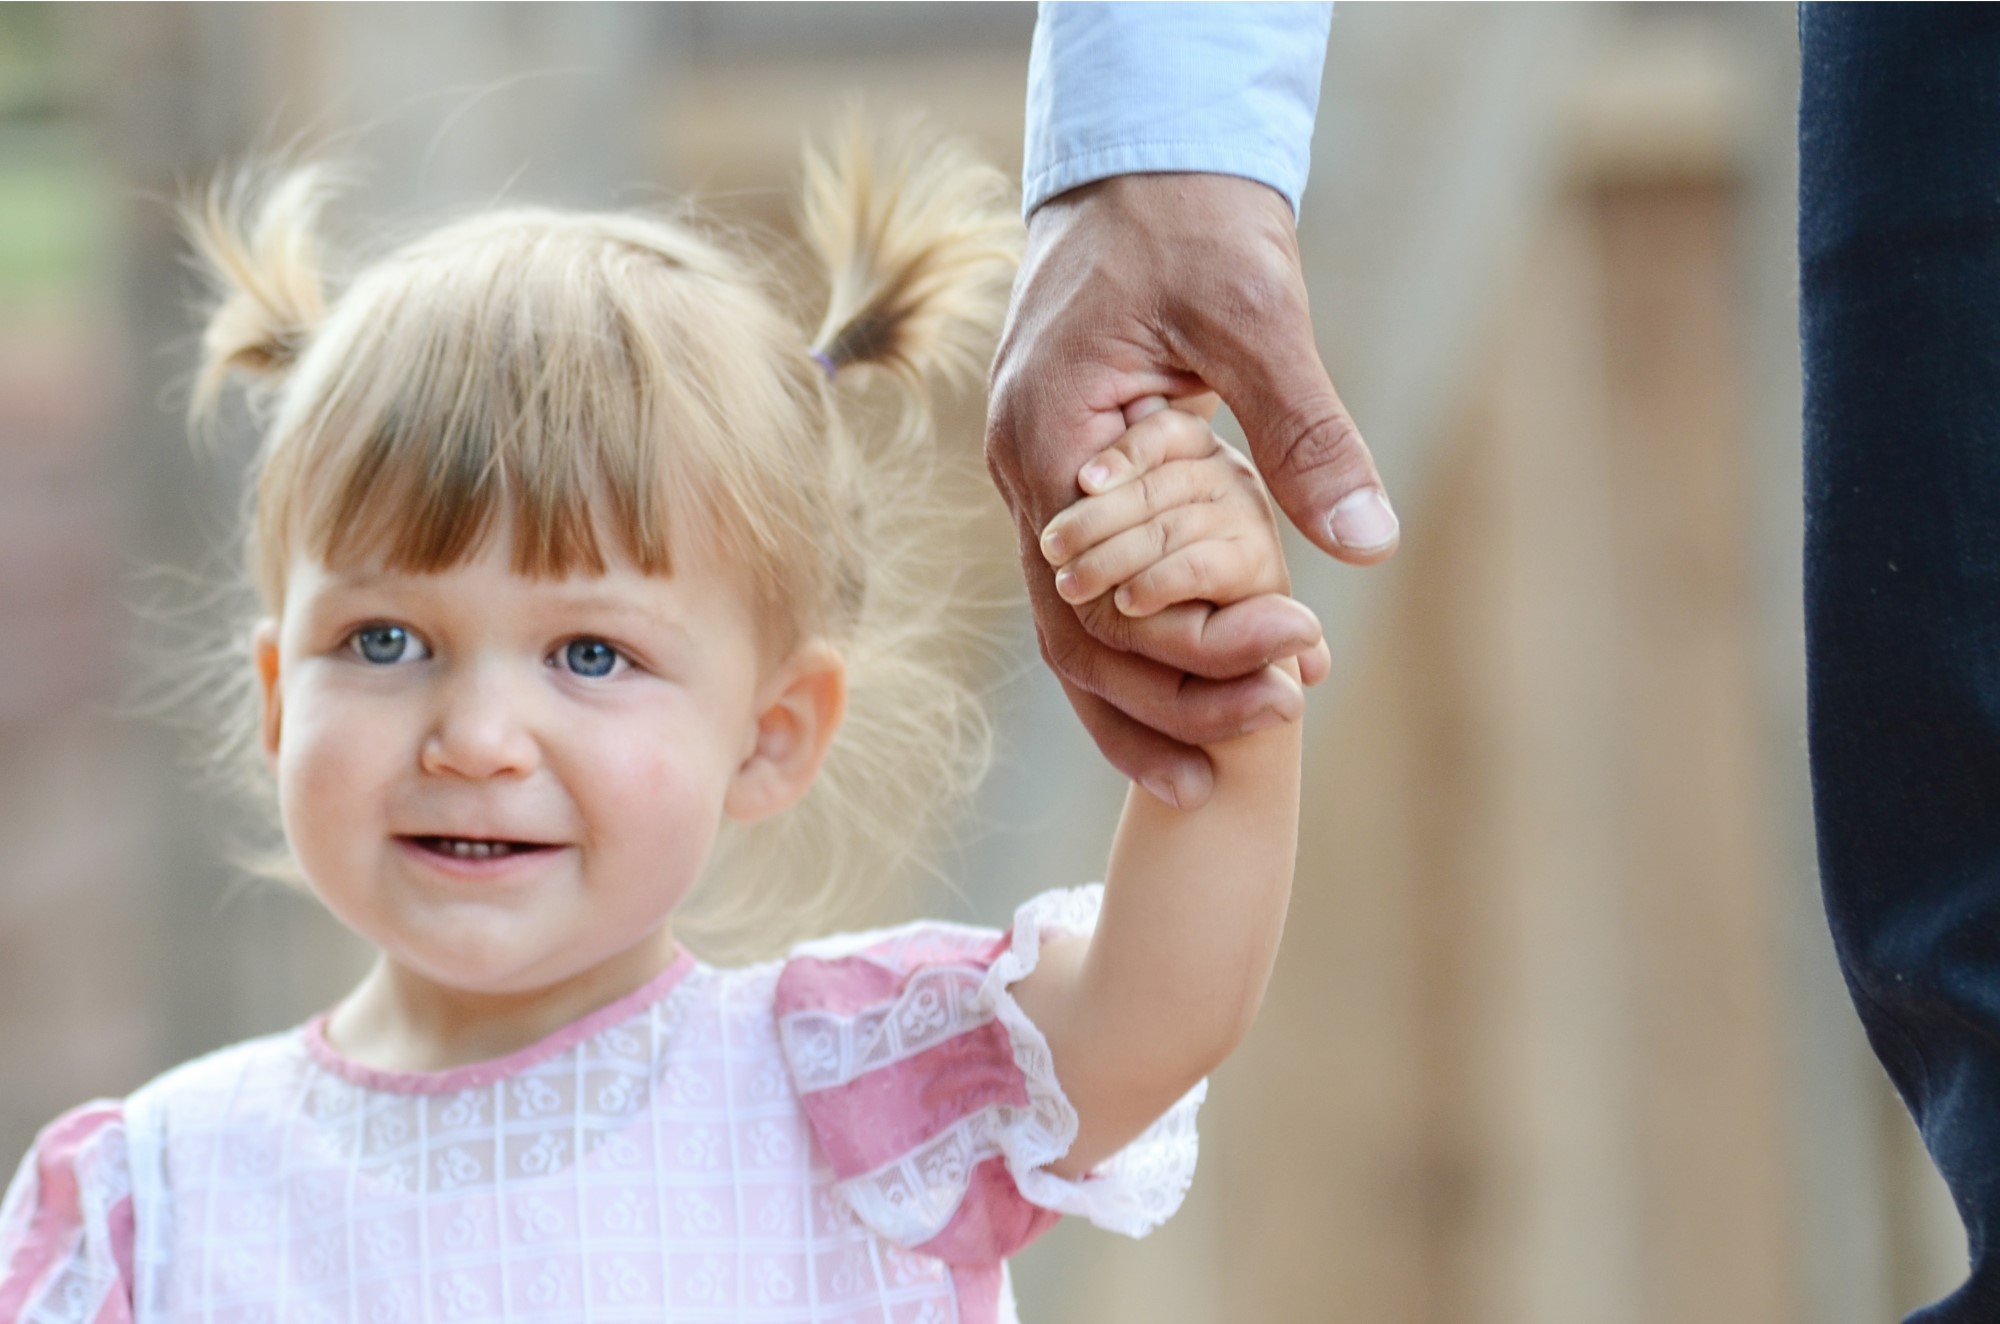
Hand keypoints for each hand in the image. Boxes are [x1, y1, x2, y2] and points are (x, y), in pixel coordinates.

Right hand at [987, 174, 1395, 805]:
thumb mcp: (1256, 314)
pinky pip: (1086, 606)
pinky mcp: (1070, 497)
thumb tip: (1367, 544)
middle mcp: (1024, 483)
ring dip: (1146, 702)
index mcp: (1048, 440)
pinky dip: (1136, 663)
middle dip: (1174, 692)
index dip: (1196, 641)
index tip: (1299, 657)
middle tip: (1280, 718)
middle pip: (1078, 636)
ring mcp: (1038, 496)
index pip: (1105, 589)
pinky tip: (1191, 713)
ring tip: (1222, 768)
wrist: (1138, 173)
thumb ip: (1304, 431)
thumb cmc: (1188, 228)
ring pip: (1071, 638)